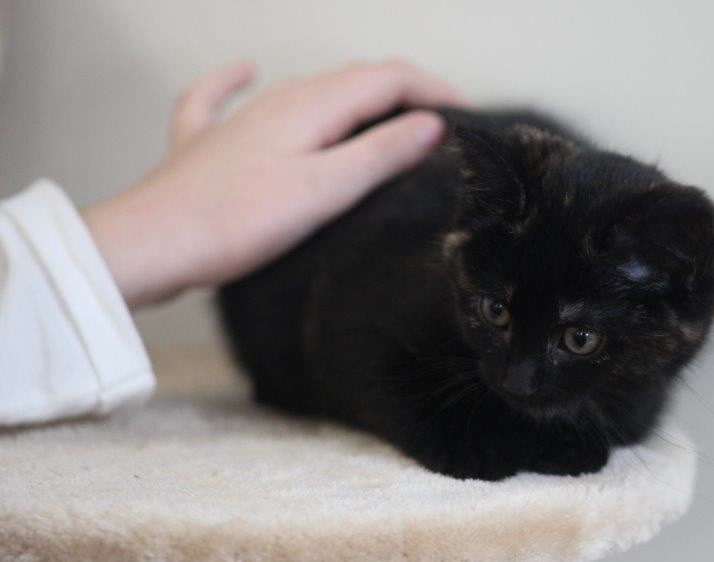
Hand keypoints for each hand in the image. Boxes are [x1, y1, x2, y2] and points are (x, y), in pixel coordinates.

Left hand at [83, 60, 463, 307]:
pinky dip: (243, 79)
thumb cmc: (235, 223)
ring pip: (309, 91)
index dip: (434, 91)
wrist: (150, 245)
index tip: (470, 118)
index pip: (388, 79)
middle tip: (441, 126)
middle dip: (404, 93)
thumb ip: (379, 154)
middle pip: (353, 80)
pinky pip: (227, 96)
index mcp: (310, 106)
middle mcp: (277, 101)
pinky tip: (246, 70)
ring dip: (354, 95)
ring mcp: (239, 120)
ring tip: (386, 117)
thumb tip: (431, 124)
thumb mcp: (323, 191)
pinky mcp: (208, 144)